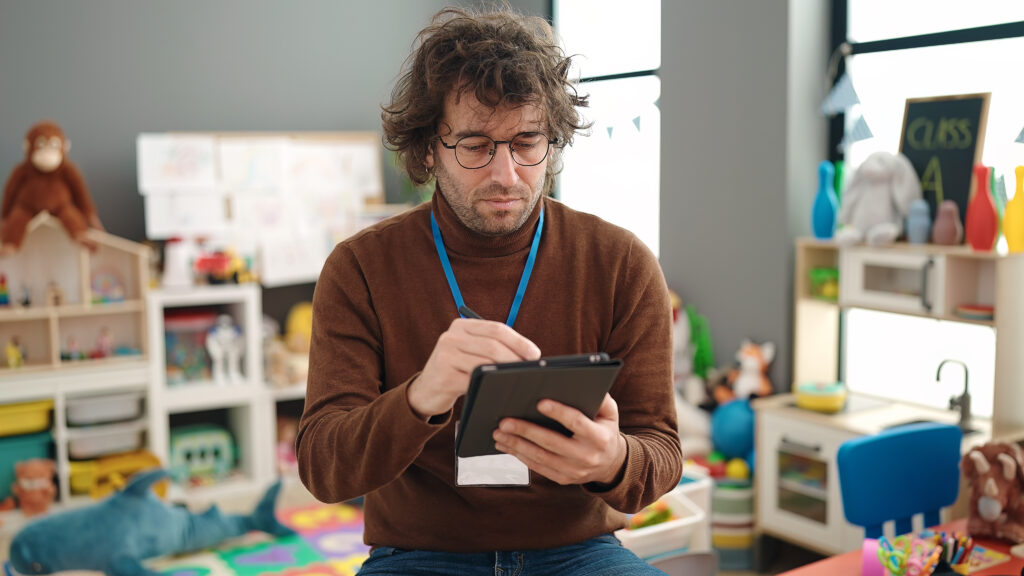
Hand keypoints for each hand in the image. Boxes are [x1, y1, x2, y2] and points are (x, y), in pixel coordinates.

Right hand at [407, 317, 540, 417]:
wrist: (425, 391)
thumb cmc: (456, 371)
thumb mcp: (469, 352)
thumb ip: (491, 347)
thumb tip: (529, 355)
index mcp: (461, 326)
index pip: (496, 329)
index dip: (519, 341)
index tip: (535, 354)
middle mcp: (451, 337)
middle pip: (492, 346)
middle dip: (515, 359)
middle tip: (529, 371)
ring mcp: (445, 355)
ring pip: (485, 363)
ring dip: (505, 373)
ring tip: (518, 380)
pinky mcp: (443, 377)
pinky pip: (473, 381)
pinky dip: (489, 386)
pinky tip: (498, 390)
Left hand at [492, 394, 626, 485]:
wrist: (610, 465)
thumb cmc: (604, 430)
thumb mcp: (609, 413)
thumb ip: (600, 398)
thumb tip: (578, 382)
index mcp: (599, 437)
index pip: (577, 423)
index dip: (558, 412)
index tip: (539, 402)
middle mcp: (586, 456)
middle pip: (551, 442)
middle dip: (525, 430)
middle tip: (504, 421)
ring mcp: (574, 471)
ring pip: (540, 457)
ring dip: (516, 445)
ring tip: (498, 433)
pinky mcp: (562, 479)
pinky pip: (538, 467)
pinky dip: (520, 456)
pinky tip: (507, 445)